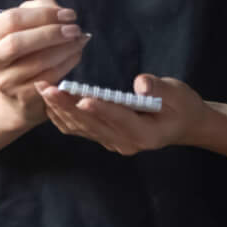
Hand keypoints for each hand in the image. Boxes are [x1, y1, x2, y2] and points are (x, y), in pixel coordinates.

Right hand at [0, 0, 88, 126]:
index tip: (67, 14)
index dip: (43, 14)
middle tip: (74, 29)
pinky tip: (74, 55)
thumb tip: (60, 13)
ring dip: (65, 48)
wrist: (14, 87)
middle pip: (17, 43)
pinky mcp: (22, 96)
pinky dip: (67, 63)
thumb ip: (39, 10)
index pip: (12, 20)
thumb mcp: (24, 25)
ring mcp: (5, 81)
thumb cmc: (22, 49)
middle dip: (51, 33)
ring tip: (79, 40)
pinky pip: (49, 77)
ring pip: (38, 61)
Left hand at [35, 75, 207, 155]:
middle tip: (47, 87)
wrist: (183, 125)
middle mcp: (125, 143)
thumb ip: (159, 89)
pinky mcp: (103, 138)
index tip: (82, 98)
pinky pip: (78, 129)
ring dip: (59, 109)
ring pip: (81, 128)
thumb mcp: (178, 93)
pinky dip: (61, 116)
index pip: (119, 119)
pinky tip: (49, 101)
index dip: (101, 108)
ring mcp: (112, 143)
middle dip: (67, 105)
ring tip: (42, 89)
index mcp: (145, 134)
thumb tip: (141, 84)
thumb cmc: (182, 106)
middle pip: (92, 124)